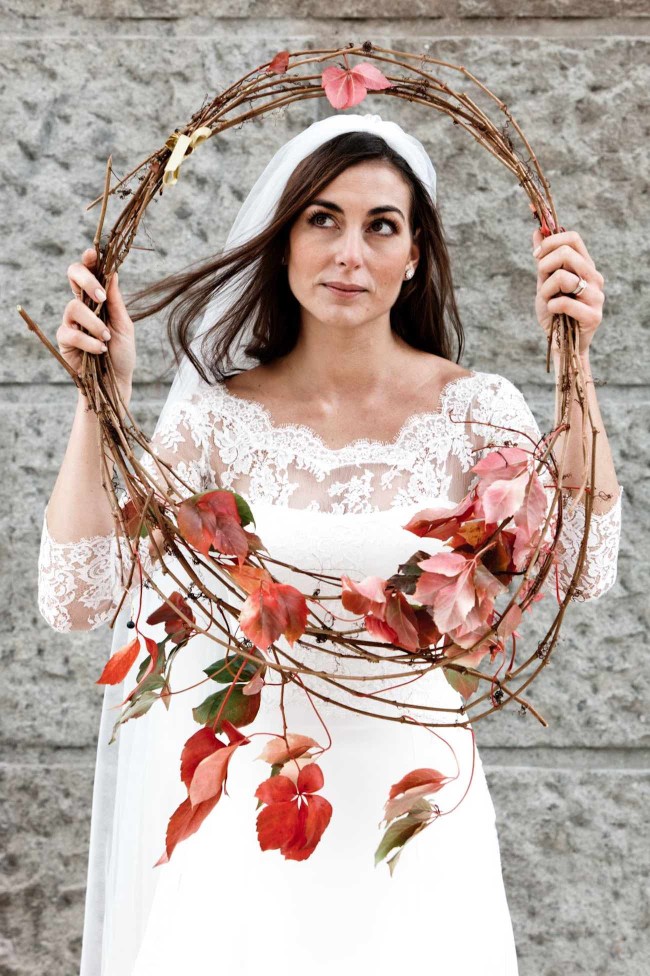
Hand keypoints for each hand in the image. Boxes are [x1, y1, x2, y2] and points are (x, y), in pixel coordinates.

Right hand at [57, 248, 135, 390]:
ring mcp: (71, 321)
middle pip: (72, 275)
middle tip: (101, 297)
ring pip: (73, 307)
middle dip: (86, 281)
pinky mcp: (64, 339)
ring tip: (106, 338)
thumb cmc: (122, 352)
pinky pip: (71, 332)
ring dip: (94, 323)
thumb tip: (113, 273)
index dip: (88, 259)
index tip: (93, 253)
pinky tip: (99, 349)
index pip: (89, 271)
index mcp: (98, 297)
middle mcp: (82, 304)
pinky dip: (88, 341)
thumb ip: (116, 301)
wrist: (116, 381)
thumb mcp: (125, 325)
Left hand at [532, 228, 604, 356]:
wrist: (561, 342)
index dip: (550, 241)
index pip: (573, 238)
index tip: (536, 256)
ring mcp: (597, 296)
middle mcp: (594, 277)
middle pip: (566, 253)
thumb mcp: (544, 282)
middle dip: (543, 266)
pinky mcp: (594, 315)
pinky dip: (551, 306)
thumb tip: (536, 230)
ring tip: (548, 301)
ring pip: (563, 277)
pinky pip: (565, 302)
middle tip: (541, 282)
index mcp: (585, 266)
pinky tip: (553, 312)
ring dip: (546, 290)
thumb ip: (543, 258)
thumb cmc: (554, 311)